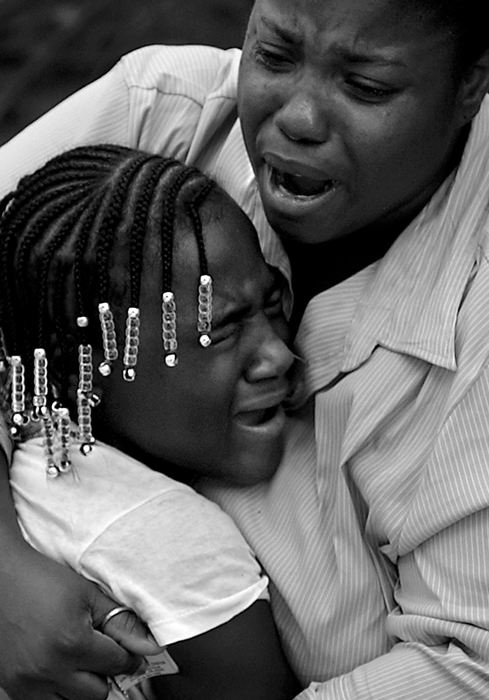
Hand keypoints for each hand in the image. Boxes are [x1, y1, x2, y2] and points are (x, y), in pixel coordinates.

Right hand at [0, 543, 159, 699]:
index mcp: (71, 643)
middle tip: (104, 654)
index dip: (130, 657)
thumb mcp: (87, 594)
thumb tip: (149, 645)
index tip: (132, 653)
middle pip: (98, 693)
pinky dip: (58, 692)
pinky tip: (61, 667)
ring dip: (83, 687)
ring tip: (81, 660)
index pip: (117, 665)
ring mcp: (27, 683)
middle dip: (107, 674)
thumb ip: (120, 621)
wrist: (2, 577)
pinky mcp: (13, 687)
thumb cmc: (42, 579)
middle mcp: (48, 669)